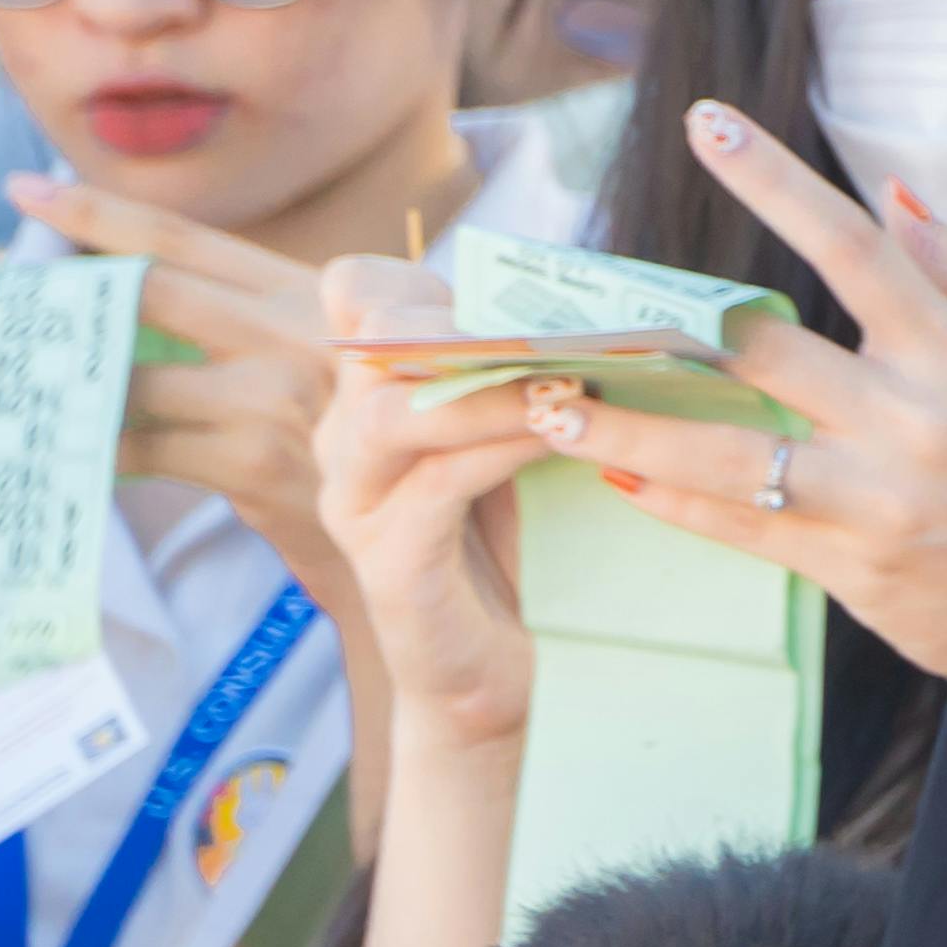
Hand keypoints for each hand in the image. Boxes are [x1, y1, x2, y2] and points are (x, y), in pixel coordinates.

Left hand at [13, 172, 356, 623]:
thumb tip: (139, 291)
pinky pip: (140, 450)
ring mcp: (275, 397)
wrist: (432, 541)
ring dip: (64, 380)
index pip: (186, 239)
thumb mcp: (345, 355)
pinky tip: (52, 452)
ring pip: (130, 377)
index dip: (99, 213)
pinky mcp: (254, 465)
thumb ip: (263, 322)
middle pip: (148, 289)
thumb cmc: (379, 443)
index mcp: (316, 290)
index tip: (29, 187)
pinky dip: (91, 450)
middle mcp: (296, 332)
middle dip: (58, 282)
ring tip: (5, 380)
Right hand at [311, 258, 549, 743]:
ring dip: (487, 388)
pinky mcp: (387, 563)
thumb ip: (525, 369)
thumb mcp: (518, 436)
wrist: (504, 668)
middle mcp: (346, 440)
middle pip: (372, 340)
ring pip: (392, 412)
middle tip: (553, 325)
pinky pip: (435, 484)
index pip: (358, 293)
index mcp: (372, 394)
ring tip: (564, 381)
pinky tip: (556, 437)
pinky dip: (499, 449)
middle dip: (463, 322)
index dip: (426, 279)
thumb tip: (600, 298)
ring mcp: (357, 502)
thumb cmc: (520, 541)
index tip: (510, 296)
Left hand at [504, 104, 946, 674]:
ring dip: (629, 428)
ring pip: (728, 453)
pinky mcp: (856, 568)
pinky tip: (616, 477)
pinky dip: (674, 502)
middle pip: (763, 351)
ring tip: (549, 405)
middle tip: (574, 299)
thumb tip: (893, 194)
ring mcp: (877, 499)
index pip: (853, 246)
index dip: (776, 180)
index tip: (709, 123)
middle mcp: (910, 419)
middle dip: (664, 321)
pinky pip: (745, 528)